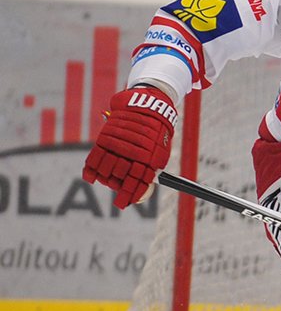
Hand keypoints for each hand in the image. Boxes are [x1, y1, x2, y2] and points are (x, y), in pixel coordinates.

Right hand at [82, 87, 177, 208]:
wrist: (147, 107)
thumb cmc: (155, 133)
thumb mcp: (159, 151)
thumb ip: (150, 169)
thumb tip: (144, 188)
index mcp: (150, 159)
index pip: (138, 181)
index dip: (131, 194)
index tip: (124, 203)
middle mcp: (134, 153)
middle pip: (120, 177)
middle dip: (117, 185)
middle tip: (116, 187)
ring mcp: (118, 146)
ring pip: (107, 170)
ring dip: (106, 178)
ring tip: (107, 180)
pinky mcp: (106, 138)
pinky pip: (96, 157)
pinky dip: (91, 170)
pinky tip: (90, 177)